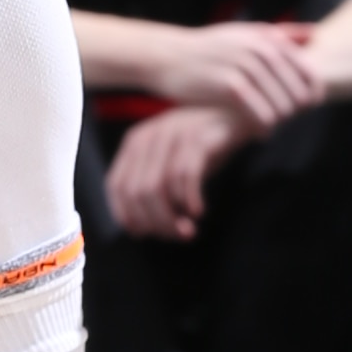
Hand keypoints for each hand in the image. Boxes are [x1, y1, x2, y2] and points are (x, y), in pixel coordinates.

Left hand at [105, 103, 240, 240]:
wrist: (235, 115)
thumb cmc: (200, 146)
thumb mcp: (169, 161)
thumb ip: (151, 186)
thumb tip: (139, 229)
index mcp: (134, 142)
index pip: (117, 186)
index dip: (128, 215)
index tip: (146, 234)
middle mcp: (148, 136)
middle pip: (138, 192)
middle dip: (156, 222)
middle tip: (176, 236)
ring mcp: (172, 135)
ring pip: (159, 188)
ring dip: (172, 217)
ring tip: (188, 231)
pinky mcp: (197, 137)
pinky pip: (186, 176)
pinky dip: (190, 199)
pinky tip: (199, 212)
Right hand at [154, 18, 323, 134]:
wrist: (169, 56)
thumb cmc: (211, 48)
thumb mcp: (246, 32)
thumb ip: (281, 33)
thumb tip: (316, 33)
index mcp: (268, 38)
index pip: (309, 71)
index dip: (314, 93)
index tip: (309, 106)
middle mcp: (260, 49)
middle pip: (298, 94)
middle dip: (295, 111)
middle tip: (283, 119)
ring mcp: (245, 67)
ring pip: (282, 107)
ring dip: (279, 122)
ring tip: (269, 126)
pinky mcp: (229, 86)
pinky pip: (261, 115)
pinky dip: (263, 128)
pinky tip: (259, 133)